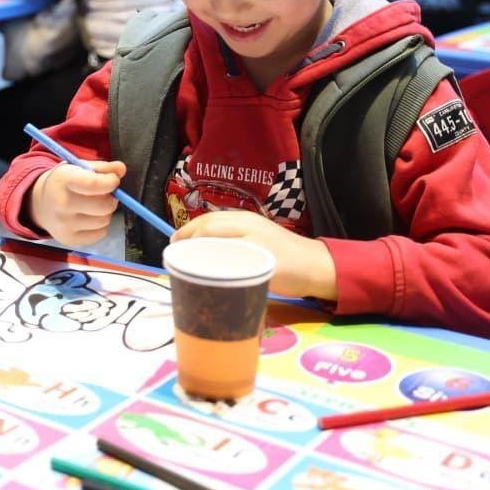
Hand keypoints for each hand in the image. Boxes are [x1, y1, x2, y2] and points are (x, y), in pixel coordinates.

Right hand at [30, 161, 124, 247]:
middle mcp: (62, 204)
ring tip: (94, 206)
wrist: (39, 203)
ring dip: (105, 212)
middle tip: (104, 194)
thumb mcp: (77, 168)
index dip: (110, 182)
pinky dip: (100, 225)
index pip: (93, 184)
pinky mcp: (69, 239)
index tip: (113, 180)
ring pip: (105, 220)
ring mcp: (64, 225)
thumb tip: (120, 169)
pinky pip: (101, 233)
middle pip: (104, 206)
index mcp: (63, 180)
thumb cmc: (63, 183)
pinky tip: (89, 218)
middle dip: (110, 198)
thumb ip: (101, 168)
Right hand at [172, 210, 337, 300]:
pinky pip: (225, 232)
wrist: (318, 268)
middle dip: (187, 235)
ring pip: (215, 226)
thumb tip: (199, 258)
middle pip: (206, 223)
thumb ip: (227, 258)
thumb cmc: (288, 268)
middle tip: (173, 253)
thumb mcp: (255, 264)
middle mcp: (242, 220)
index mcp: (240, 224)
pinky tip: (209, 253)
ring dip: (198, 236)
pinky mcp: (255, 235)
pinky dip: (211, 239)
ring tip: (186, 252)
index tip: (171, 254)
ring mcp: (250, 226)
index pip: (204, 227)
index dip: (185, 238)